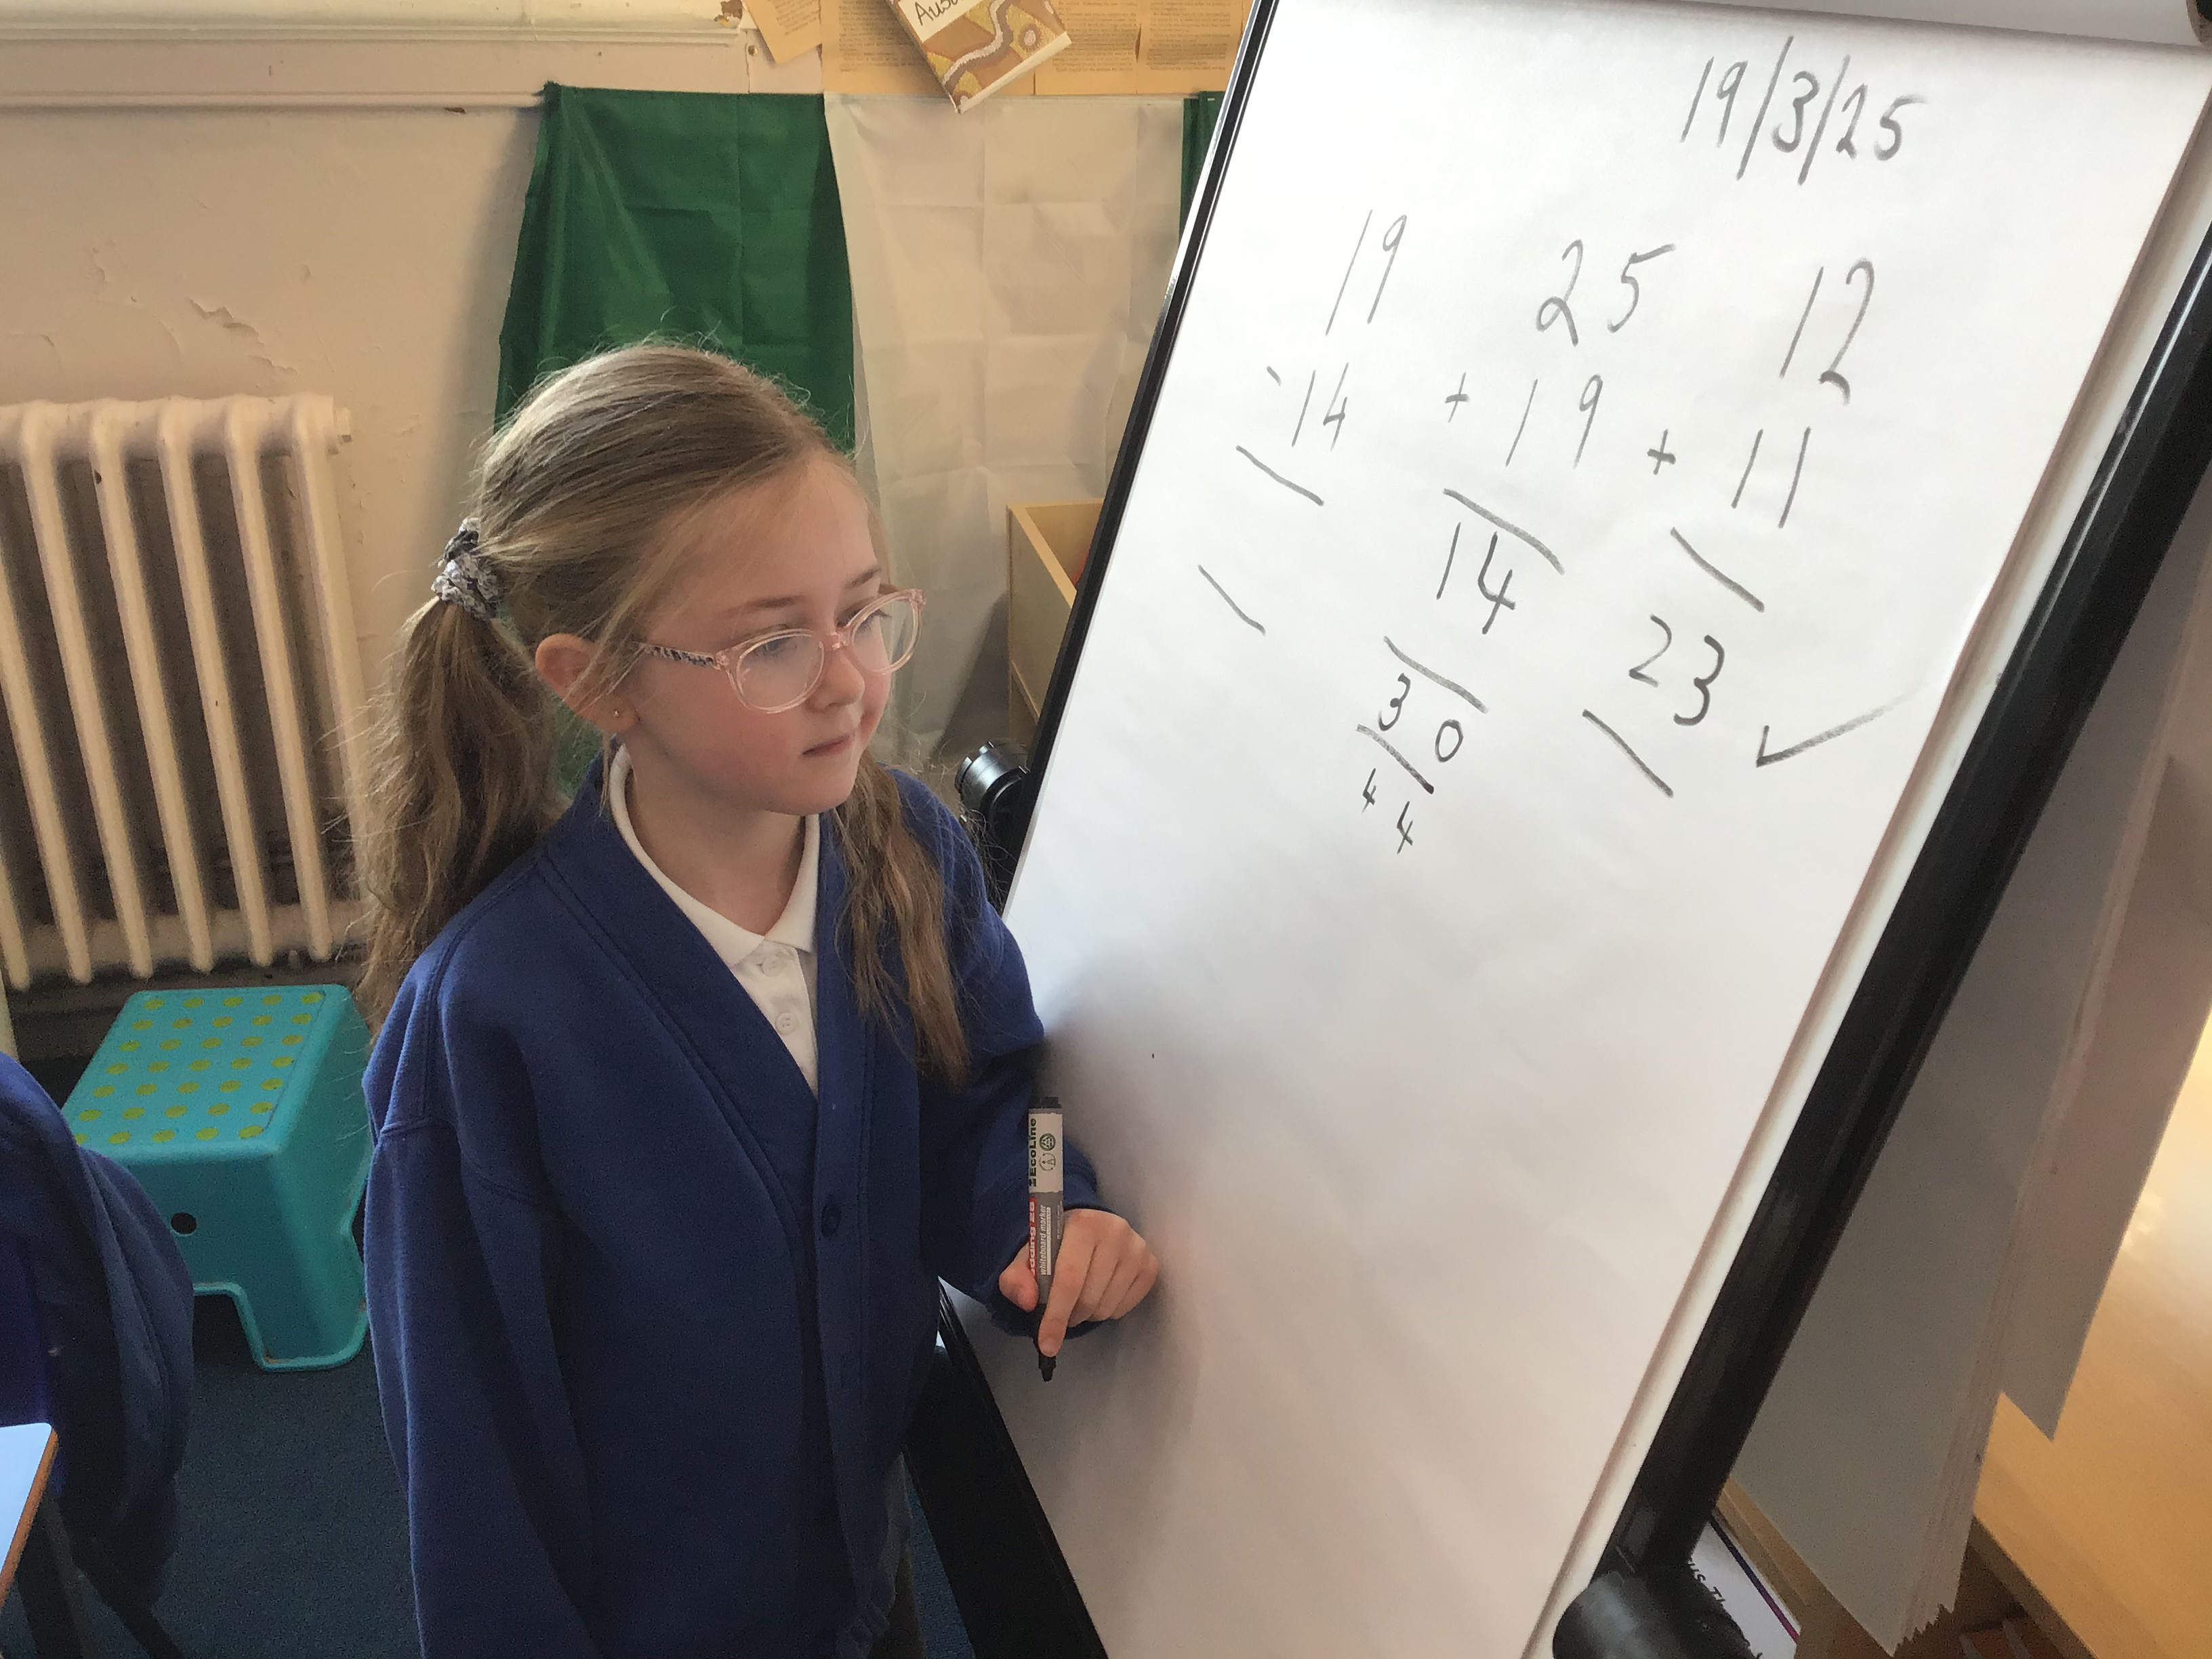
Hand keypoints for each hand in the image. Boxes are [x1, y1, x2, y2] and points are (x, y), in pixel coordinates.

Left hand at [999, 1210, 1158, 1358]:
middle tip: (1061, 1310)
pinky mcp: (1151, 1264)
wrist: (1086, 1229)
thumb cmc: (1054, 1245)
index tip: (1046, 1345)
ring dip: (1088, 1314)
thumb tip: (1028, 1301)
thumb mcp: (1026, 1258)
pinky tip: (1100, 1292)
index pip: (1069, 1278)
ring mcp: (1137, 1248)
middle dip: (1069, 1315)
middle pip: (1089, 1298)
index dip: (1055, 1316)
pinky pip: (1125, 1308)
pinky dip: (1108, 1310)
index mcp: (1082, 1223)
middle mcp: (1115, 1231)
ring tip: (1080, 1298)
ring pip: (1107, 1307)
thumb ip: (1016, 1278)